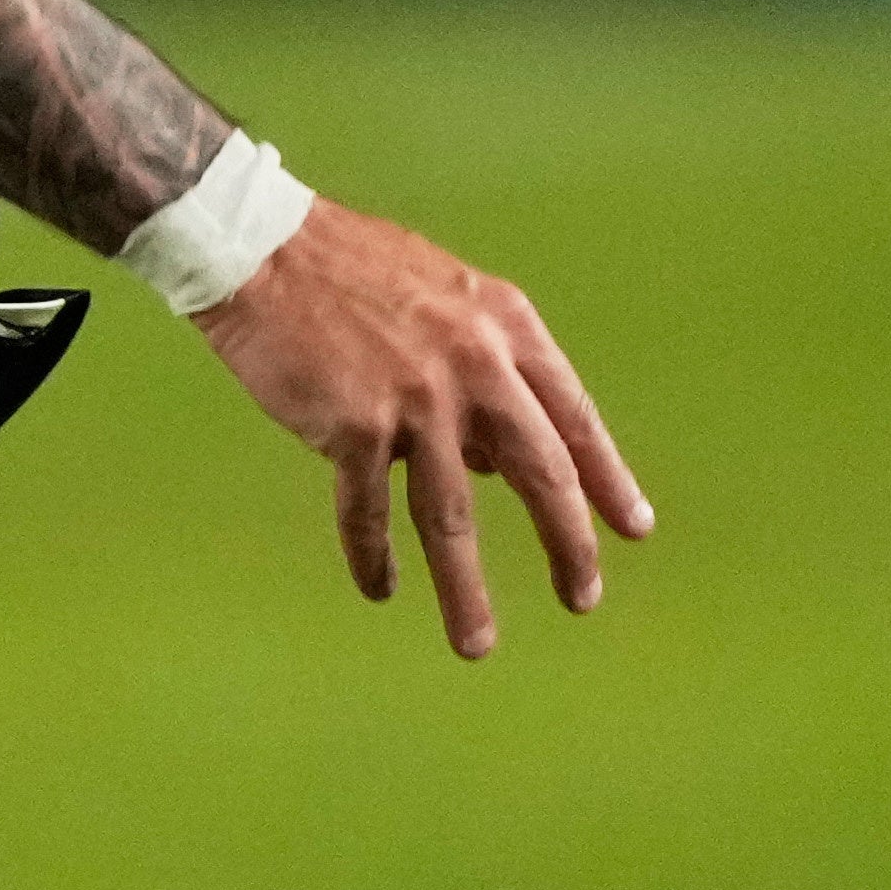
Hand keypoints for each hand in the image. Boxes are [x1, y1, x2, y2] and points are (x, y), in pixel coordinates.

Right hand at [195, 202, 647, 658]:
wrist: (259, 247)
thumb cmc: (346, 268)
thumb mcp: (443, 297)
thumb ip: (482, 370)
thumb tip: (499, 461)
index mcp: (504, 327)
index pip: (572, 418)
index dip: (606, 478)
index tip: (631, 528)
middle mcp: (473, 363)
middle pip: (538, 472)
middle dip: (566, 544)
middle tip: (582, 597)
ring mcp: (415, 396)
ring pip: (452, 514)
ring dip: (466, 588)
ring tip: (477, 642)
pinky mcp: (353, 424)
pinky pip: (370, 510)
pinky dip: (373, 556)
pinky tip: (381, 587)